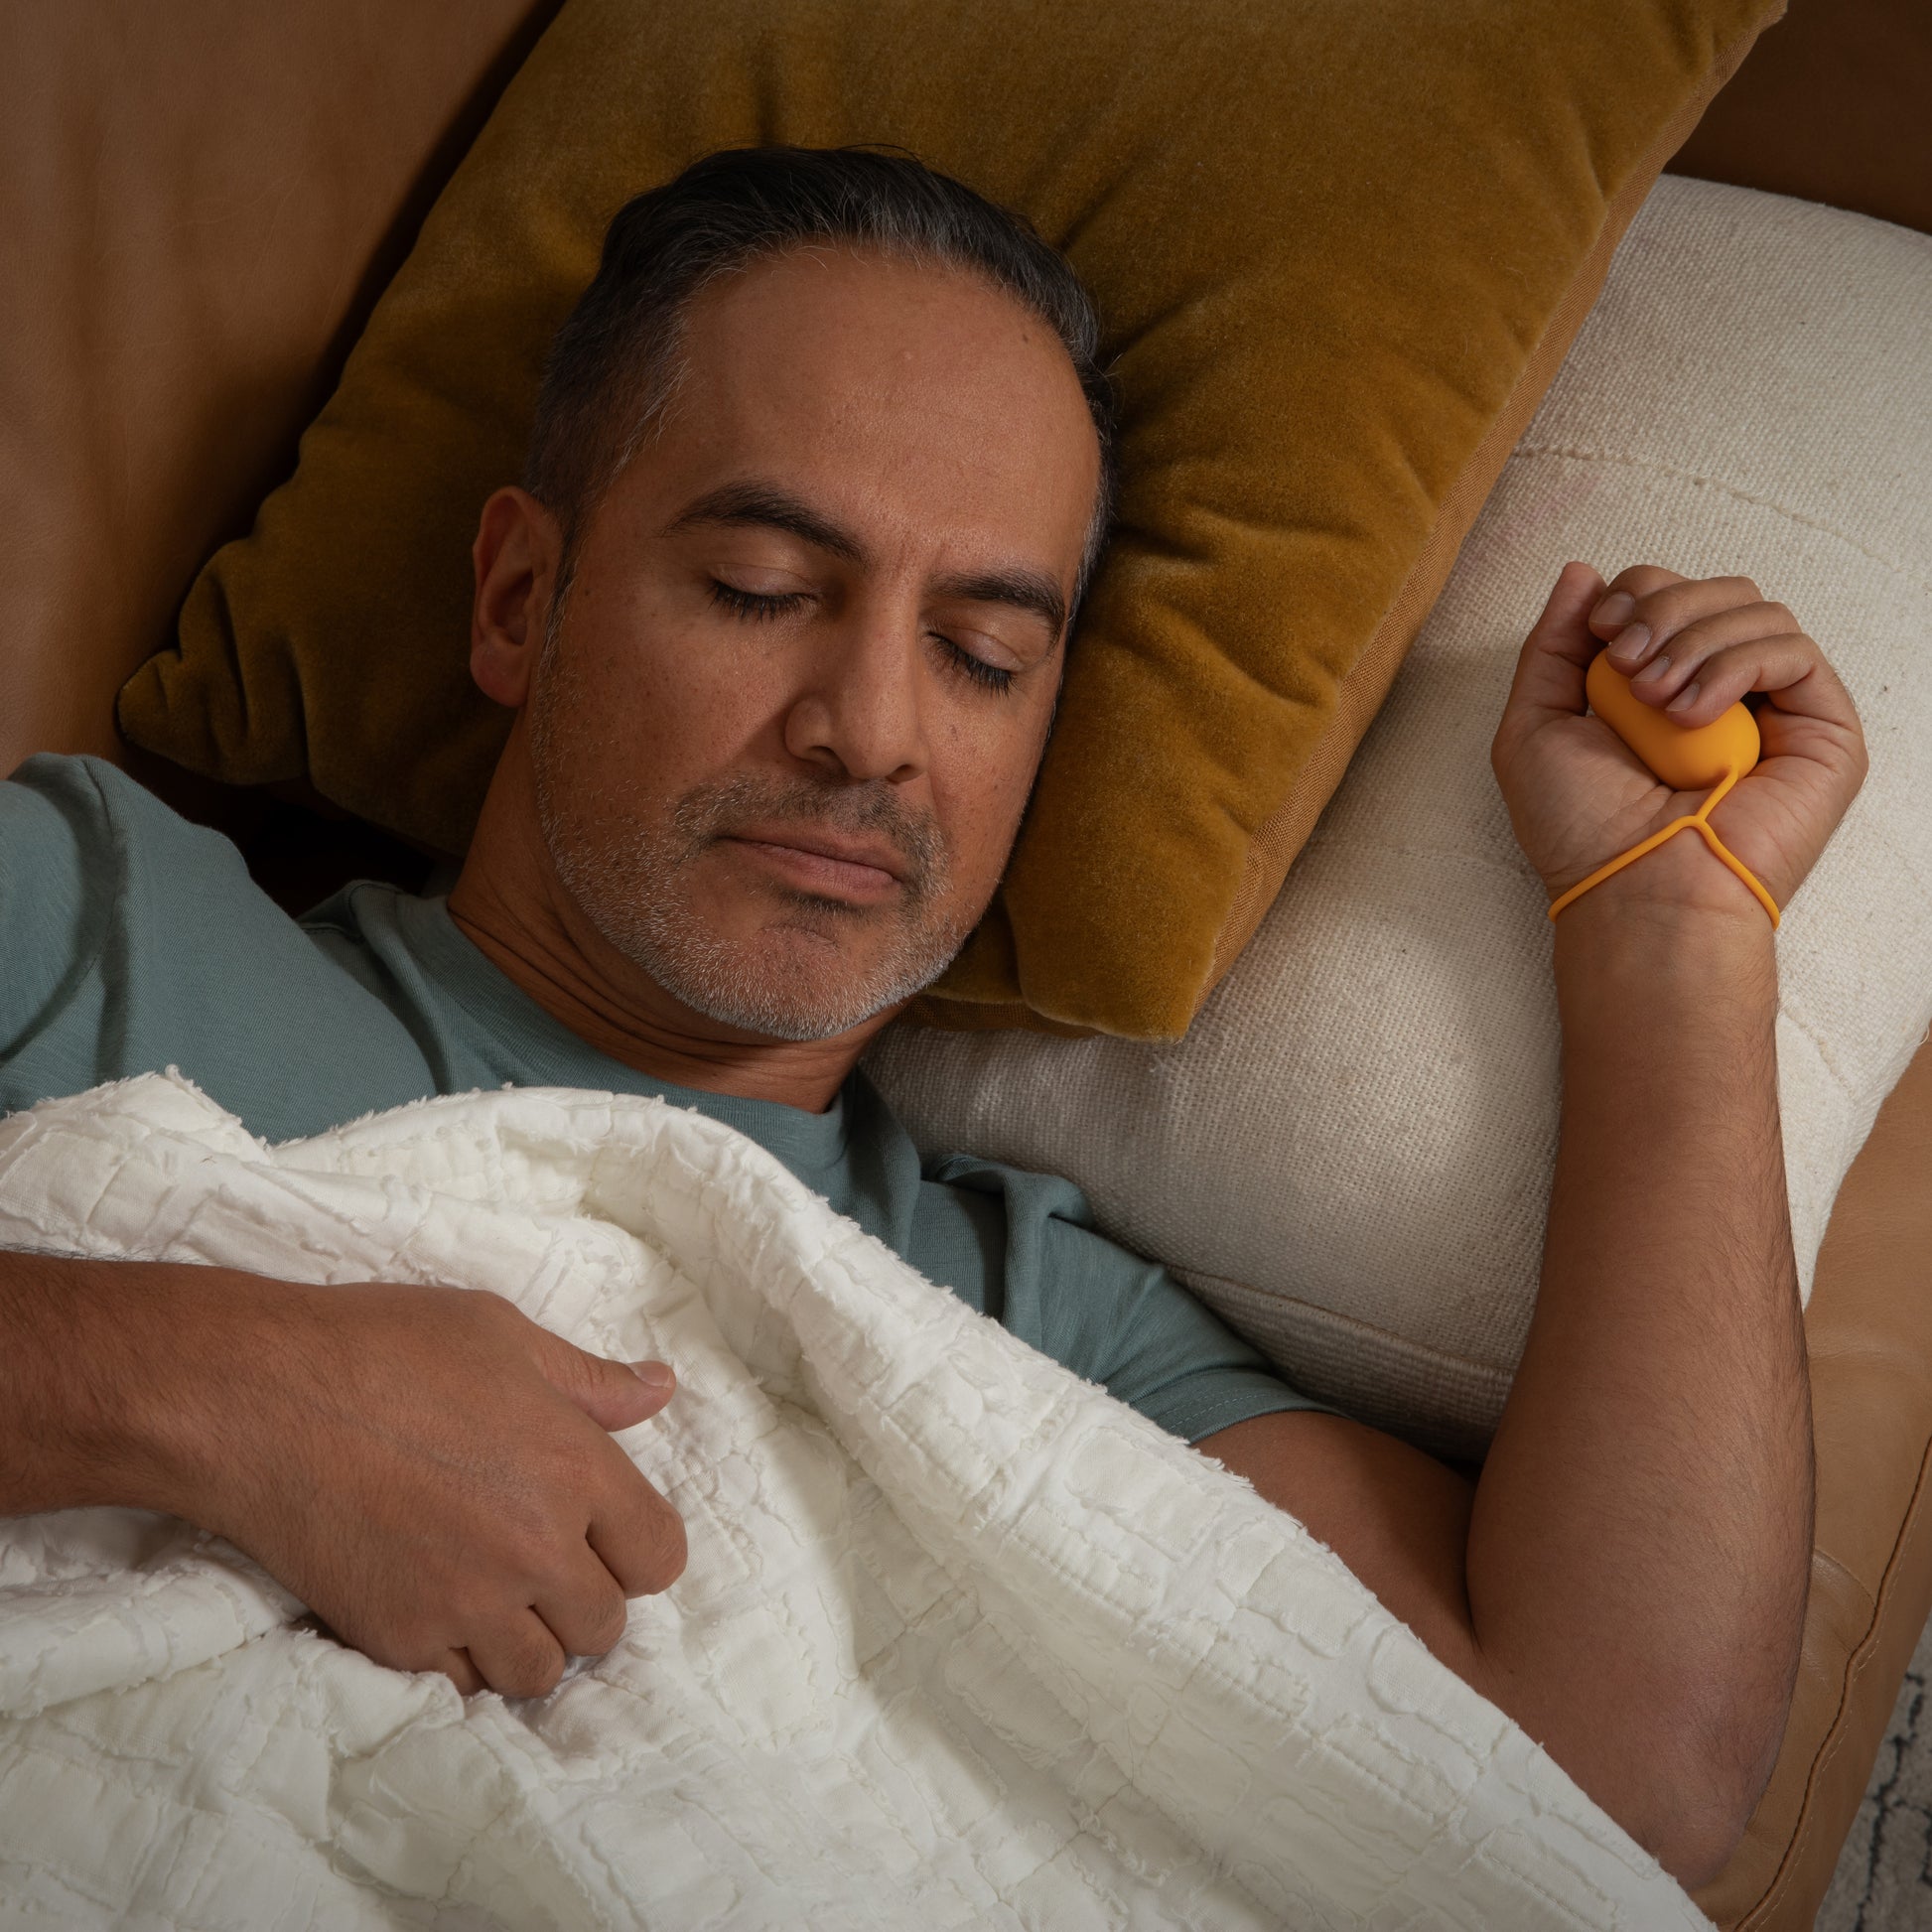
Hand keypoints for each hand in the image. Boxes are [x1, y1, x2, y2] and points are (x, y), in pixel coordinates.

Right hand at [161, 1273, 686, 1698]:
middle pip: (606, 1624)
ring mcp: (467, 1604)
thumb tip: (660, 1389)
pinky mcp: (398, 1641)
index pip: (660, 1555)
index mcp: (576, 1469)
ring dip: (530, 1638)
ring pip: (541, 1671)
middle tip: (542, 1555)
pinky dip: (463, 1661)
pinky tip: (440, 1609)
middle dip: (585, 1594)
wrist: (258, 1399)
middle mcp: (535, 1549)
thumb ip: (591, 1380)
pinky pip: (463, 1688)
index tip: (606, 1528)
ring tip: (494, 1590)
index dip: (639, 1545)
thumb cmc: (384, 1347)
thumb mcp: (504, 1336)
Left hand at [1490, 562, 1868, 919]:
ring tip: (1654, 701)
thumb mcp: (1533, 727)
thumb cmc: (1581, 832)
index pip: (1667, 592)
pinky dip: (1735, 664)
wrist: (1634, 894)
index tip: (1598, 633)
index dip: (1635, 591)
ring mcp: (1774, 709)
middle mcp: (1721, 691)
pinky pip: (1792, 648)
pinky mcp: (1820, 730)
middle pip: (1714, 588)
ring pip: (1755, 608)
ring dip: (1692, 640)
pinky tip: (1691, 715)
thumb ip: (1549, 647)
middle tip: (1624, 664)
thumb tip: (1583, 572)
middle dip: (1662, 607)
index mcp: (1661, 685)